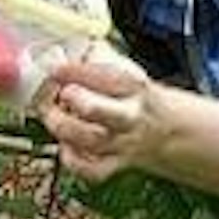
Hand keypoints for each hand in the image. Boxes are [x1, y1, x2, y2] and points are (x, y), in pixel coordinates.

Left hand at [39, 50, 159, 181]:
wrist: (165, 129)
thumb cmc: (134, 96)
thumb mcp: (125, 69)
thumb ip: (95, 57)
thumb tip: (63, 48)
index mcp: (132, 85)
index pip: (105, 75)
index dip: (74, 71)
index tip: (55, 68)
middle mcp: (128, 114)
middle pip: (100, 110)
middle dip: (75, 101)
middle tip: (60, 94)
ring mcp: (122, 142)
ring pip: (92, 141)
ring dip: (65, 128)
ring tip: (53, 116)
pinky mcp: (115, 164)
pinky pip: (93, 170)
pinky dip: (74, 161)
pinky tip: (65, 146)